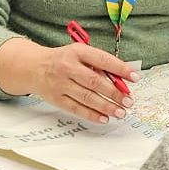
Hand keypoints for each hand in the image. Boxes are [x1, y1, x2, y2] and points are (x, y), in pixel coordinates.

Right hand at [0, 39, 137, 123]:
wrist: (34, 67)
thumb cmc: (63, 60)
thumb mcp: (79, 54)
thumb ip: (98, 64)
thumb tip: (121, 80)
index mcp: (77, 51)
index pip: (103, 59)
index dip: (120, 69)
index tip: (135, 77)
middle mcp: (68, 66)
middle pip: (95, 81)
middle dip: (115, 93)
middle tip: (129, 101)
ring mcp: (60, 83)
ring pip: (87, 97)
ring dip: (106, 106)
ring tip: (120, 112)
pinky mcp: (56, 98)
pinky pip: (76, 108)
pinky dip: (92, 114)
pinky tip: (104, 118)